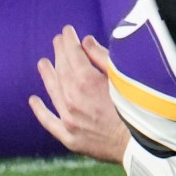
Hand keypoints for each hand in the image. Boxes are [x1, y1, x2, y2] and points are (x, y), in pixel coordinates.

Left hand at [30, 25, 130, 161]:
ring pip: (54, 92)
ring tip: (43, 63)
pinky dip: (40, 110)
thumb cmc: (138, 106)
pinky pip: (49, 121)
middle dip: (59, 53)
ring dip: (47, 75)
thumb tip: (85, 42)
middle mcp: (73, 99)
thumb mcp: (122, 75)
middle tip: (57, 41)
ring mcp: (69, 120)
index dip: (69, 41)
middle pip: (62, 70)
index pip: (72, 54)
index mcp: (86, 82)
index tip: (67, 30)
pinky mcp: (70, 138)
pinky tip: (33, 100)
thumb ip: (101, 57)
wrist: (141, 145)